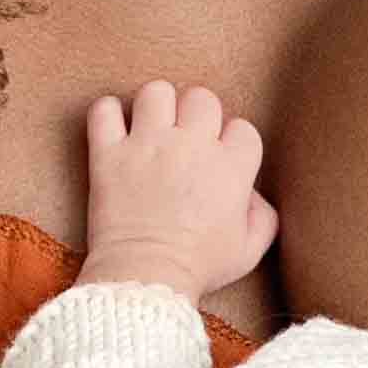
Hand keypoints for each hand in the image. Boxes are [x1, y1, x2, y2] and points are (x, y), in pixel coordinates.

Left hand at [75, 82, 276, 304]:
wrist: (147, 275)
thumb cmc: (199, 267)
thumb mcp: (249, 250)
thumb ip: (263, 217)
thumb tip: (252, 195)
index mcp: (231, 166)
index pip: (241, 128)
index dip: (231, 143)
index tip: (219, 160)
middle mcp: (192, 145)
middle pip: (201, 98)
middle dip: (196, 115)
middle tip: (185, 139)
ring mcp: (148, 145)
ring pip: (156, 92)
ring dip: (155, 107)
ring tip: (151, 128)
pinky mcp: (110, 153)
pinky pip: (104, 110)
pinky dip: (107, 115)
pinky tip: (115, 131)